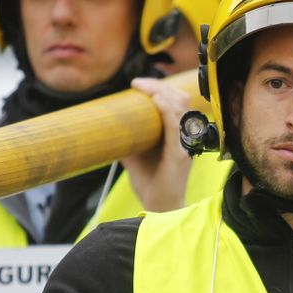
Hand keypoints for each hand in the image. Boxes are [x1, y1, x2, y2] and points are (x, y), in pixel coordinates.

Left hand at [123, 78, 194, 212]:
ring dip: (160, 91)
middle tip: (137, 83)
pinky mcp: (180, 154)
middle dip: (159, 85)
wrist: (159, 209)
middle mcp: (184, 137)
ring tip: (142, 87)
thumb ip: (129, 141)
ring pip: (180, 106)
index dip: (161, 88)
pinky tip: (155, 100)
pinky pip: (176, 124)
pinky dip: (166, 108)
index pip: (176, 102)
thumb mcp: (135, 157)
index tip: (138, 84)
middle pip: (180, 99)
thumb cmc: (151, 184)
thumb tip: (108, 127)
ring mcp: (184, 144)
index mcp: (178, 135)